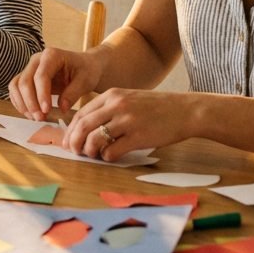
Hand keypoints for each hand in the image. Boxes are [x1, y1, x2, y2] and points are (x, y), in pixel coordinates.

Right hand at [8, 47, 100, 120]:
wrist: (84, 67)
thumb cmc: (86, 71)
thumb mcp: (86, 81)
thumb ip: (73, 93)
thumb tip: (61, 108)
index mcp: (52, 55)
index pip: (41, 76)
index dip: (41, 94)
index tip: (46, 110)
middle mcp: (37, 60)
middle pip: (24, 81)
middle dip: (30, 102)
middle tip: (40, 118)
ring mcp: (30, 68)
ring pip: (16, 86)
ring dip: (22, 104)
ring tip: (35, 117)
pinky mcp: (27, 78)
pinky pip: (15, 90)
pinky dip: (20, 103)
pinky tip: (30, 114)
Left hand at [62, 88, 195, 160]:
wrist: (185, 110)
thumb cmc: (157, 108)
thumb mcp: (129, 99)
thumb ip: (109, 109)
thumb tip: (86, 128)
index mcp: (112, 95)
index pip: (81, 113)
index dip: (71, 130)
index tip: (68, 142)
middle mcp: (117, 105)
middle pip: (83, 126)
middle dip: (74, 142)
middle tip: (74, 153)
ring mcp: (128, 121)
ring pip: (94, 139)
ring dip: (89, 151)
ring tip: (94, 155)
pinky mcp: (138, 136)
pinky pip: (112, 151)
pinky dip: (107, 157)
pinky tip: (112, 156)